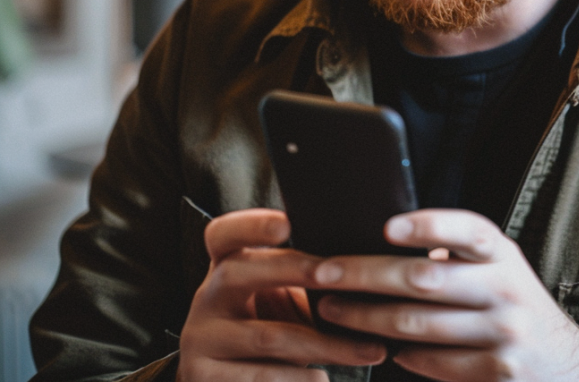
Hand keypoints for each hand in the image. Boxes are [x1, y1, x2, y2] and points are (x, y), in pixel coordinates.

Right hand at [177, 209, 386, 380]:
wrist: (230, 379)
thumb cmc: (271, 322)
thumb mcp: (279, 294)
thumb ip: (306, 276)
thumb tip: (363, 264)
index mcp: (225, 263)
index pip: (224, 232)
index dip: (251, 225)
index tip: (286, 224)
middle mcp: (207, 295)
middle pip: (240, 271)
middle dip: (293, 270)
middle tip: (337, 274)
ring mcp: (201, 338)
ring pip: (266, 336)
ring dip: (322, 344)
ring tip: (366, 350)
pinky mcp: (203, 377)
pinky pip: (256, 378)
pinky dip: (296, 379)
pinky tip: (324, 380)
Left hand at [306, 209, 578, 381]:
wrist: (564, 361)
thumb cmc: (508, 299)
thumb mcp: (494, 265)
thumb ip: (453, 253)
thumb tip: (379, 242)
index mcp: (500, 252)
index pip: (466, 230)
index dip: (428, 225)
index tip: (386, 226)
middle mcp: (505, 287)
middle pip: (425, 279)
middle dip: (365, 275)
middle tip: (323, 273)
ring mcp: (503, 332)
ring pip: (419, 325)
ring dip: (367, 318)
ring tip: (333, 310)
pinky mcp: (498, 371)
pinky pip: (436, 363)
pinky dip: (402, 354)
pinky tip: (380, 346)